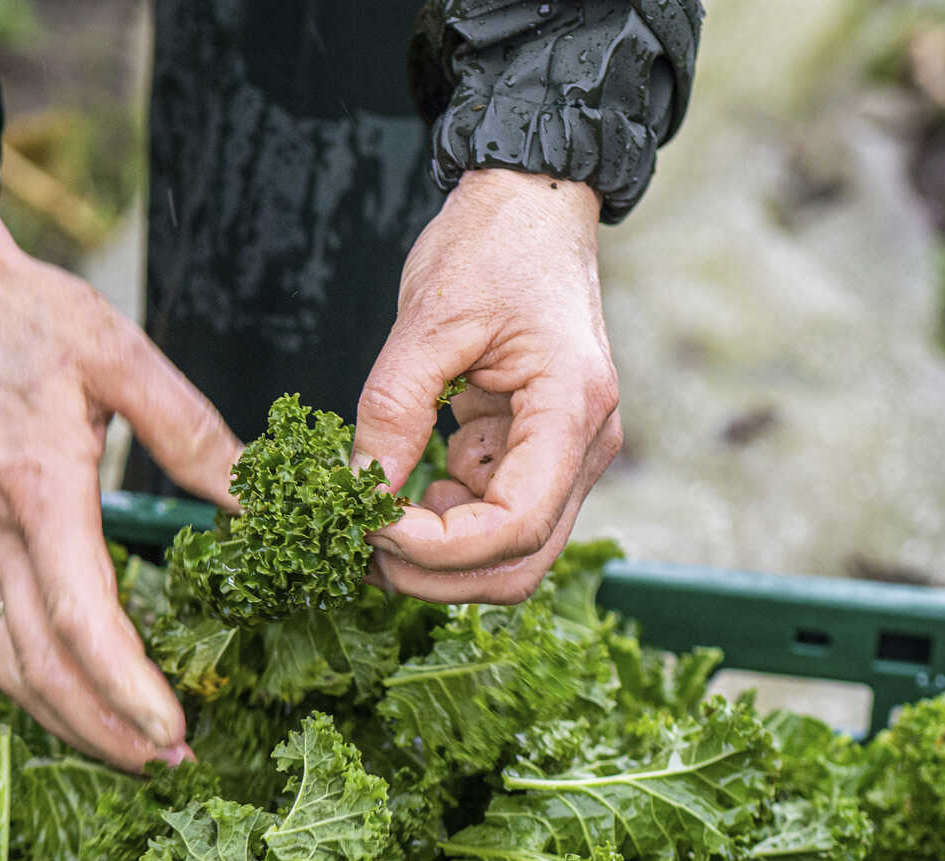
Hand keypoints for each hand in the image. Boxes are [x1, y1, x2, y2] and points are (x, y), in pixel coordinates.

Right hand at [0, 191, 241, 771]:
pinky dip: (36, 686)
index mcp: (39, 490)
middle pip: (41, 667)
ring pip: (10, 664)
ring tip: (134, 754)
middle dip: (105, 730)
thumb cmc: (27, 315)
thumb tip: (259, 502)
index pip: (80, 620)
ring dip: (68, 722)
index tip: (174, 731)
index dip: (126, 688)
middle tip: (174, 764)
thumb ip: (193, 432)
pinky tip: (78, 704)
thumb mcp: (121, 354)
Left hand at [353, 169, 622, 603]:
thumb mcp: (429, 316)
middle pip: (518, 563)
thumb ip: (393, 407)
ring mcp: (564, 455)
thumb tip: (361, 489)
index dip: (440, 548)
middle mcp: (584, 445)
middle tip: (360, 549)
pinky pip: (491, 518)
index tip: (373, 526)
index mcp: (571, 410)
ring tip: (369, 526)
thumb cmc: (494, 245)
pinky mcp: (535, 453)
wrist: (532, 203)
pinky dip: (441, 526)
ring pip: (507, 554)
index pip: (515, 526)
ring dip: (436, 559)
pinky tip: (398, 495)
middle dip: (435, 574)